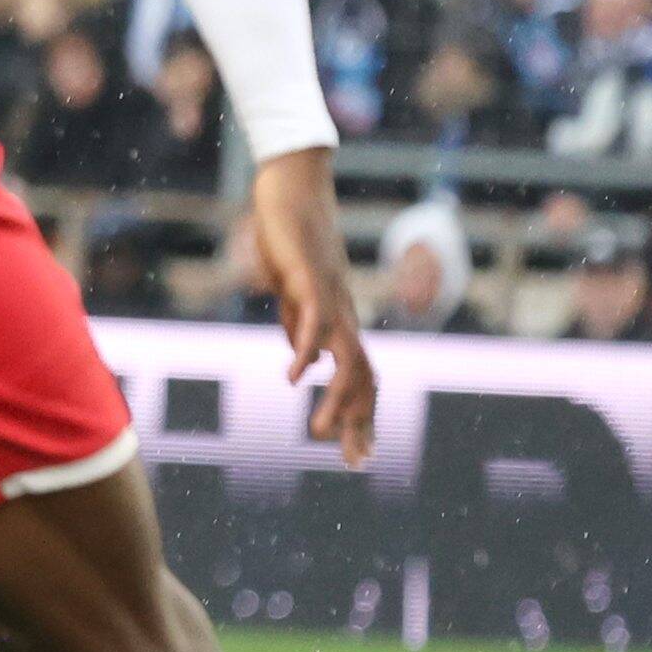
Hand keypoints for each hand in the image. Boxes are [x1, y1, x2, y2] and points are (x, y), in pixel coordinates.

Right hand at [243, 147, 376, 466]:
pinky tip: (292, 376)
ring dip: (338, 398)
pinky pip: (314, 323)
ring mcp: (331, 298)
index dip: (360, 417)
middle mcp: (342, 314)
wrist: (290, 188)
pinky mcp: (311, 279)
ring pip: (347, 358)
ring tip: (318, 430)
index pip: (359, 377)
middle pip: (363, 378)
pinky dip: (306, 352)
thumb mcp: (291, 294)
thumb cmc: (288, 236)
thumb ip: (298, 327)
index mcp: (337, 320)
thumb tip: (304, 362)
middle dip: (360, 422)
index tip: (355, 453)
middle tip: (355, 463)